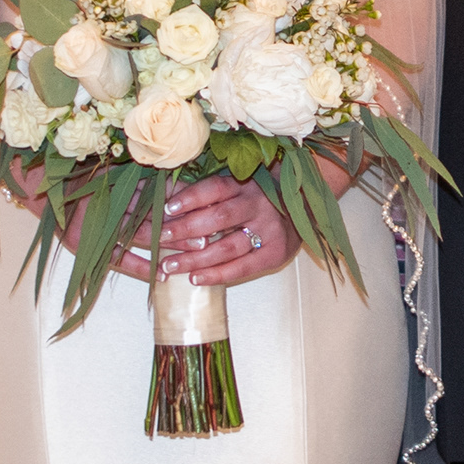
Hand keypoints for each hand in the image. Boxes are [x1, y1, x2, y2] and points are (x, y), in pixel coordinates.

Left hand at [148, 175, 298, 288]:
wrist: (305, 211)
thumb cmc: (260, 199)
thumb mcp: (240, 187)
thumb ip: (211, 192)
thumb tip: (166, 197)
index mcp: (246, 185)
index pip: (214, 189)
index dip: (189, 198)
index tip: (165, 210)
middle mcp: (258, 205)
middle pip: (217, 218)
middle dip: (184, 230)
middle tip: (158, 239)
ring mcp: (269, 230)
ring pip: (226, 247)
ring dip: (194, 258)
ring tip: (168, 265)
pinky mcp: (275, 253)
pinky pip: (242, 267)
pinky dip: (217, 275)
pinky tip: (195, 278)